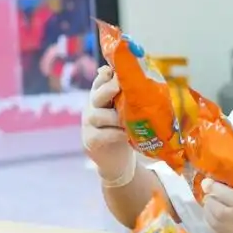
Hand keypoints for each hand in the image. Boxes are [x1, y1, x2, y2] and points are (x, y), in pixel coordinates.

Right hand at [82, 65, 135, 186]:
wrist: (117, 161)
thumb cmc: (124, 131)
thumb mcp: (127, 112)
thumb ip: (130, 97)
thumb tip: (144, 77)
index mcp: (101, 97)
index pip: (100, 81)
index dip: (106, 75)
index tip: (114, 71)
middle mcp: (92, 108)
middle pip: (96, 95)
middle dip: (108, 89)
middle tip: (120, 86)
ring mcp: (88, 125)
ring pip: (97, 115)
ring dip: (115, 116)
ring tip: (129, 120)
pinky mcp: (90, 141)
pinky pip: (101, 134)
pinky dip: (114, 133)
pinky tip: (125, 135)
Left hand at [201, 184, 232, 232]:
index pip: (220, 192)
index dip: (211, 186)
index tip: (207, 183)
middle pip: (213, 208)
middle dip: (209, 200)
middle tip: (211, 195)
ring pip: (213, 223)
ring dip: (208, 213)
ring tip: (212, 208)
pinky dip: (213, 227)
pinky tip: (217, 221)